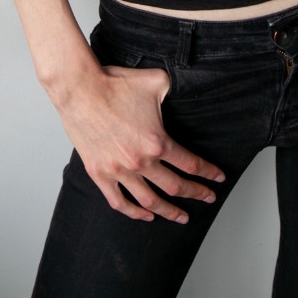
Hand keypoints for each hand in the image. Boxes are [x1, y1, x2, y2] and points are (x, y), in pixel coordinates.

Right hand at [55, 62, 225, 221]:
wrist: (79, 89)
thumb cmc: (114, 84)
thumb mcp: (156, 80)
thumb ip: (173, 90)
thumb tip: (183, 89)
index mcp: (156, 142)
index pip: (190, 164)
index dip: (208, 173)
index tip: (218, 179)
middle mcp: (140, 162)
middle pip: (175, 186)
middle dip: (195, 194)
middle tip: (207, 198)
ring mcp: (118, 171)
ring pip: (150, 201)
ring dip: (169, 211)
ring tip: (181, 216)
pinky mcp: (99, 174)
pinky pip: (119, 202)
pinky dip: (134, 213)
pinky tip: (146, 215)